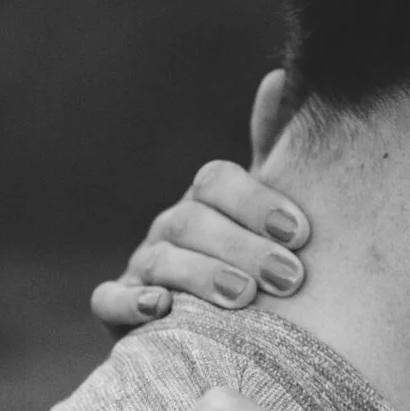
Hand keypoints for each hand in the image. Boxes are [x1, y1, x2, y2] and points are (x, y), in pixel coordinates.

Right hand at [91, 159, 316, 331]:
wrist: (214, 333)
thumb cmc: (259, 267)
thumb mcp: (271, 217)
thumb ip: (275, 152)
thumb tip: (277, 77)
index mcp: (206, 204)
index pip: (216, 180)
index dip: (257, 201)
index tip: (301, 232)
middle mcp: (170, 230)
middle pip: (192, 220)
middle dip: (242, 246)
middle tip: (290, 277)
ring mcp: (141, 269)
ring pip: (159, 258)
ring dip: (202, 274)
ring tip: (245, 297)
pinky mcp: (119, 311)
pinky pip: (108, 299)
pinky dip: (129, 301)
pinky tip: (161, 308)